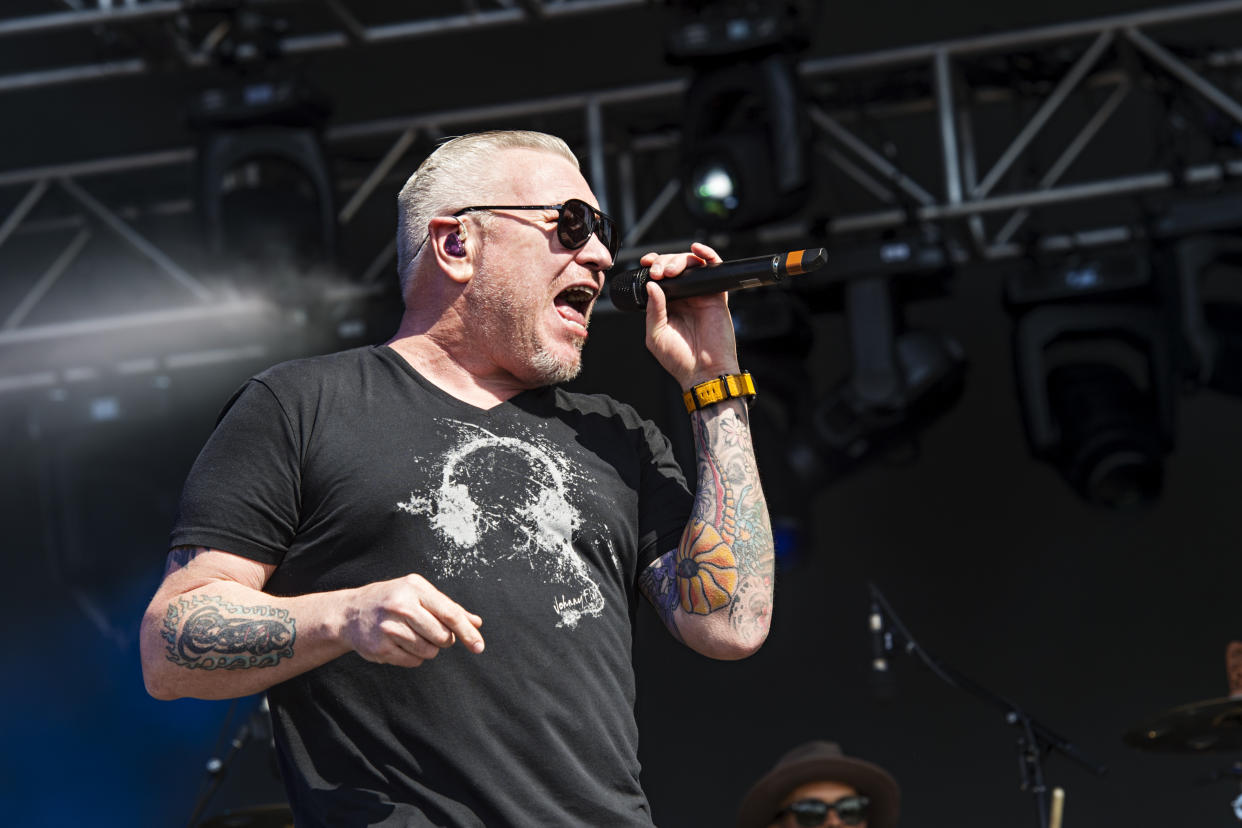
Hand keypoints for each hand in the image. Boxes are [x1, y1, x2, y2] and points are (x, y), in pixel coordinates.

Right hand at [342, 574, 483, 666]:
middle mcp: (401, 606)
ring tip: (411, 635)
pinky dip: (412, 657)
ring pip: (429, 651)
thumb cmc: (393, 600)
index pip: (450, 614)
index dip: (467, 632)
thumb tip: (476, 623)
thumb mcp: (420, 594)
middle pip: (442, 636)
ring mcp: (389, 627)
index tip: (479, 646)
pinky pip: (412, 661)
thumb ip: (449, 608)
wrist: (351, 613)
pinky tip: (399, 643)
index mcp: (415, 588)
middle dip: (444, 640)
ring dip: (427, 648)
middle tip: (430, 632)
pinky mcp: (380, 647)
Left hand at [640, 241, 740, 389]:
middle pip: (674, 266)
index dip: (653, 265)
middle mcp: (684, 297)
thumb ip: (653, 310)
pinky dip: (708, 255)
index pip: (659, 277)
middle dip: (664, 262)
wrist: (704, 373)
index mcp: (667, 305)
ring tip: (670, 271)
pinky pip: (715, 269)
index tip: (645, 263)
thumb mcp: (655, 335)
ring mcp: (701, 295)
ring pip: (692, 264)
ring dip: (679, 259)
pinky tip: (697, 250)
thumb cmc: (679, 360)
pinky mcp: (717, 296)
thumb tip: (651, 286)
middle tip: (658, 272)